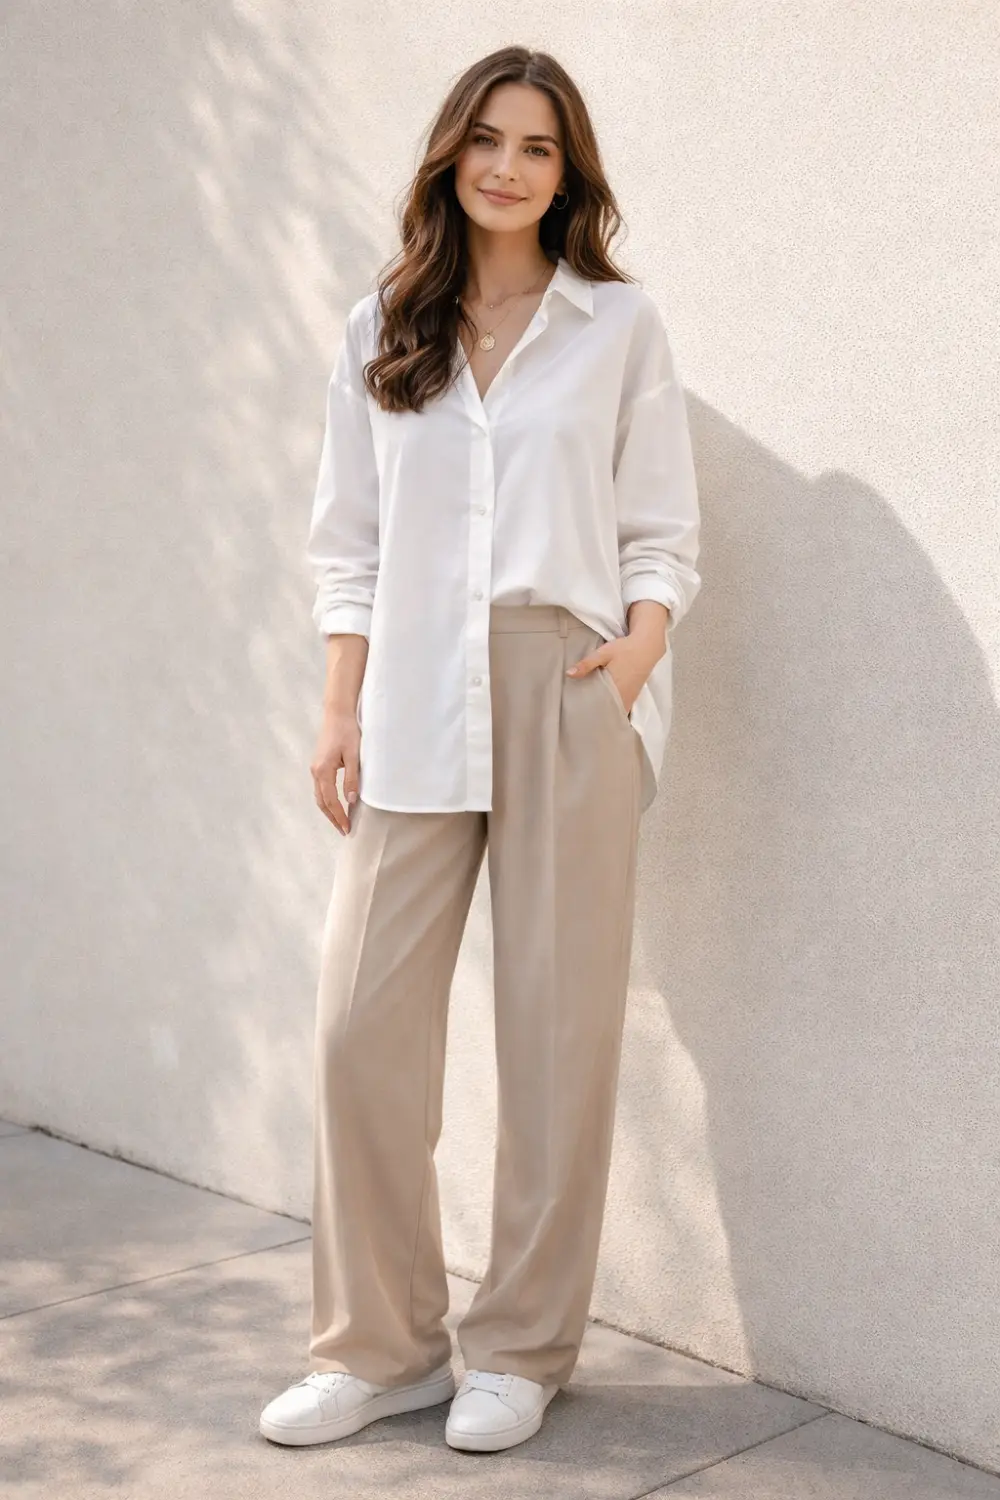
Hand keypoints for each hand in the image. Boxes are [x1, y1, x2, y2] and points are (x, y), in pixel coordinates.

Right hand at [310, 709, 360, 834]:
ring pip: (319, 796)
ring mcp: (315, 768)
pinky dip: (327, 800)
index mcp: (323, 770)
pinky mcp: (318, 765)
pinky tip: (336, 804)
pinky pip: (321, 788)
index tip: (347, 828)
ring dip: (329, 810)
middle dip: (332, 818)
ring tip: (340, 822)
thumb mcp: (354, 756)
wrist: (337, 713)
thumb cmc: (347, 731)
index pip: (331, 801)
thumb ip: (352, 778)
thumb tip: (351, 800)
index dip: (339, 816)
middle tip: (343, 830)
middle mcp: (315, 771)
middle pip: (321, 802)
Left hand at [565, 628, 665, 714]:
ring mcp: (630, 697)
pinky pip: (623, 708)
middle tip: (582, 716)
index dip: (589, 712)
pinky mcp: (634, 696)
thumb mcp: (603, 653)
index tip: (578, 715)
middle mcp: (624, 695)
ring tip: (591, 715)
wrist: (646, 647)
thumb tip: (569, 674)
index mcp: (614, 686)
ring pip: (616, 711)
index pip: (599, 706)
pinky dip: (614, 710)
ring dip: (606, 713)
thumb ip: (586, 664)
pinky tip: (605, 709)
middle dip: (596, 714)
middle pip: (607, 711)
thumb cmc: (624, 649)